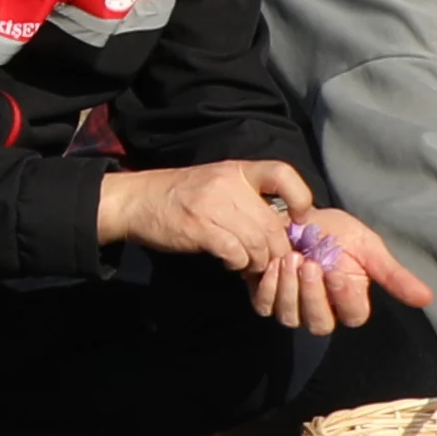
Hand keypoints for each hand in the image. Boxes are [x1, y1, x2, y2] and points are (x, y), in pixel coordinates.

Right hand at [92, 158, 314, 277]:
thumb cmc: (181, 195)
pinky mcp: (200, 228)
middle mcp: (229, 184)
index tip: (298, 219)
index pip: (283, 173)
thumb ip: (248, 197)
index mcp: (237, 170)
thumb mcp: (218, 182)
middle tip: (269, 261)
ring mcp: (213, 205)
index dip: (300, 197)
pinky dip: (238, 264)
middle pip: (273, 224)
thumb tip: (283, 225)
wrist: (136, 201)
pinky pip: (235, 253)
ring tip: (249, 265)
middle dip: (277, 250)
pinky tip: (230, 263)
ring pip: (258, 242)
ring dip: (258, 262)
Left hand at [239, 204, 430, 334]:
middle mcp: (322, 310)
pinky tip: (274, 264)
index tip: (336, 269)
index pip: (353, 315)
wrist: (298, 217)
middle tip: (308, 263)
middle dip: (312, 294)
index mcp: (350, 299)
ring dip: (290, 288)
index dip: (344, 296)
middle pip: (320, 324)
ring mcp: (294, 307)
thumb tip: (428, 299)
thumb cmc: (336, 233)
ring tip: (291, 258)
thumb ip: (394, 275)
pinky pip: (266, 306)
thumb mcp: (368, 248)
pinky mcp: (268, 299)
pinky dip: (269, 286)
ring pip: (291, 318)